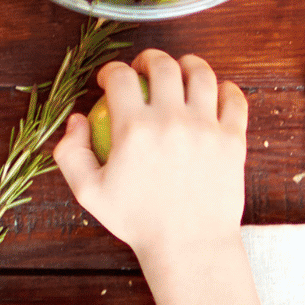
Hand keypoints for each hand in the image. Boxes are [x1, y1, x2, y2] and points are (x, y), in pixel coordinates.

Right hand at [53, 50, 246, 266]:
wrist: (190, 246)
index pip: (120, 77)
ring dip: (188, 64)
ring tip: (181, 72)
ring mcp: (206, 127)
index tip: (109, 79)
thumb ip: (71, 153)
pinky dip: (226, 89)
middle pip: (163, 65)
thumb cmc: (138, 222)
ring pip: (202, 74)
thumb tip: (76, 119)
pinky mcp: (233, 139)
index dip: (111, 70)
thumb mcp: (89, 193)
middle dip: (148, 59)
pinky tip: (216, 93)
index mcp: (134, 129)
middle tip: (143, 68)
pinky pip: (234, 99)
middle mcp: (172, 120)